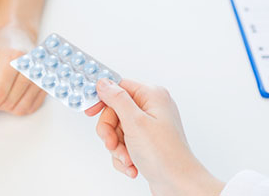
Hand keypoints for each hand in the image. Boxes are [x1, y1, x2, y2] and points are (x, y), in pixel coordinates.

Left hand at [0, 24, 44, 121]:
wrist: (17, 35)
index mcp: (12, 58)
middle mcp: (30, 67)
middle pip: (8, 103)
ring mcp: (41, 76)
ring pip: (20, 109)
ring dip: (5, 107)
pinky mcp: (46, 84)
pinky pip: (31, 108)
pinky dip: (17, 107)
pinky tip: (9, 95)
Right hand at [88, 79, 224, 195]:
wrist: (178, 184)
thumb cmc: (164, 154)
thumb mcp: (135, 122)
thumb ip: (117, 99)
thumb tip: (103, 83)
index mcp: (152, 96)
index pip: (119, 87)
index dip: (103, 100)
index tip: (91, 112)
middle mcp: (152, 108)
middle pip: (115, 112)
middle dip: (111, 132)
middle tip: (113, 144)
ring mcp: (149, 126)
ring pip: (117, 131)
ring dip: (117, 148)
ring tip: (127, 159)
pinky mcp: (146, 142)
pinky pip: (124, 144)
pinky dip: (124, 156)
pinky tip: (132, 166)